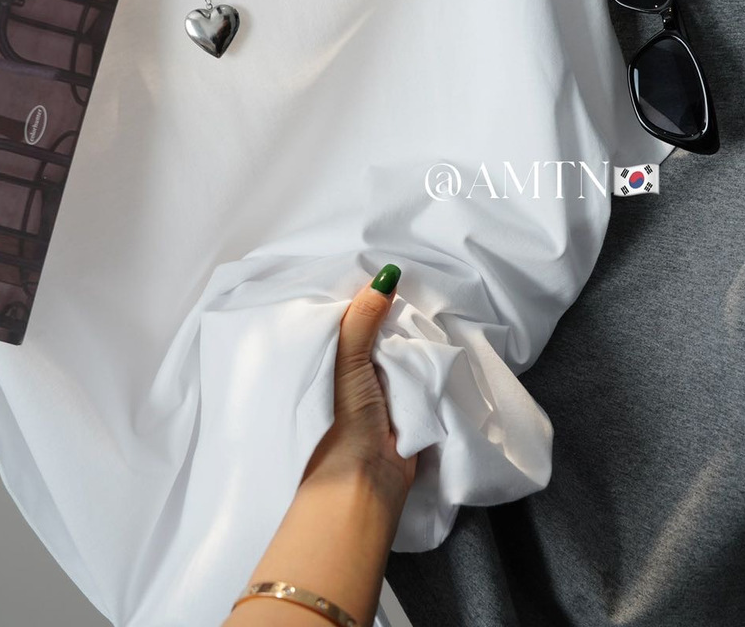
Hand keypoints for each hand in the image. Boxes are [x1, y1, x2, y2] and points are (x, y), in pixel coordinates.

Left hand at [301, 264, 418, 508]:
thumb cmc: (339, 420)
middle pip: (365, 328)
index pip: (334, 317)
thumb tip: (386, 274)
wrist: (364, 480)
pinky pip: (410, 366)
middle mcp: (340, 370)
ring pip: (389, 345)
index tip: (374, 263)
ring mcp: (370, 385)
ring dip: (402, 331)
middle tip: (404, 271)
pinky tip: (428, 331)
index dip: (353, 294)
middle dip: (382, 308)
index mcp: (316, 360)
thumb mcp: (345, 361)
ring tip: (420, 293)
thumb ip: (362, 318)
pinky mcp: (397, 399)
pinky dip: (417, 353)